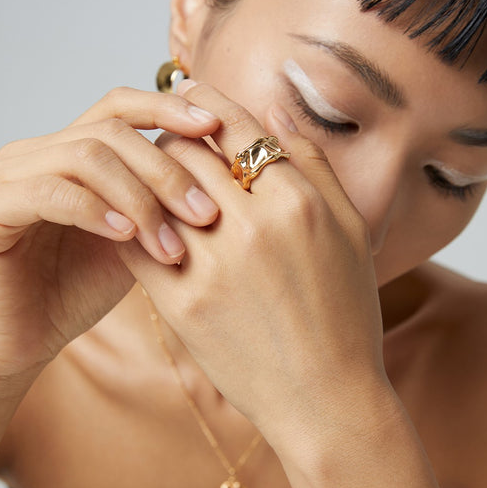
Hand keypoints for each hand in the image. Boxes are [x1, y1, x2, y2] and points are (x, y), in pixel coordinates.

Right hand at [0, 87, 220, 377]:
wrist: (23, 339)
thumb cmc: (77, 289)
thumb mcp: (132, 240)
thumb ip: (161, 205)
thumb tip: (219, 179)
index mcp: (72, 152)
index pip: (121, 106)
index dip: (167, 108)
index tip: (214, 127)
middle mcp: (39, 153)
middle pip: (113, 130)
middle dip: (167, 171)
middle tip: (206, 214)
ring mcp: (11, 176)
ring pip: (87, 157)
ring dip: (139, 199)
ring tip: (170, 247)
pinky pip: (49, 192)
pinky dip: (95, 210)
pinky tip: (126, 236)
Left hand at [118, 81, 385, 450]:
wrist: (325, 398)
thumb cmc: (345, 312)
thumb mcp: (351, 230)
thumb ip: (314, 164)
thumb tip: (276, 112)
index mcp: (300, 203)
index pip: (237, 127)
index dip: (209, 100)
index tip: (191, 89)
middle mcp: (255, 227)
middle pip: (188, 150)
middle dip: (176, 135)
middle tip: (173, 138)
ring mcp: (214, 267)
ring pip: (158, 189)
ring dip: (152, 174)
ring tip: (156, 176)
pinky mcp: (182, 305)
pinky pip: (139, 242)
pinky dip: (135, 220)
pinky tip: (142, 218)